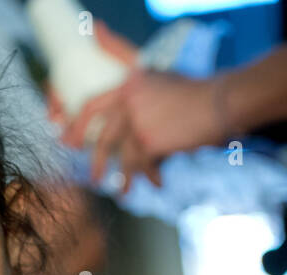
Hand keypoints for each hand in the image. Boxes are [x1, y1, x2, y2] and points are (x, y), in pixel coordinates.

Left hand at [60, 69, 222, 192]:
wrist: (217, 102)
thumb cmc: (191, 90)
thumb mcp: (157, 76)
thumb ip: (132, 78)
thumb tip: (109, 70)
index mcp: (127, 85)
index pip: (92, 105)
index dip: (76, 125)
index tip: (69, 141)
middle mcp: (128, 103)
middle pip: (103, 138)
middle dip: (96, 162)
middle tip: (93, 178)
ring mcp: (137, 123)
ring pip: (124, 158)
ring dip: (124, 179)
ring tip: (123, 193)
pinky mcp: (149, 143)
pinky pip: (143, 166)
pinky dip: (151, 177)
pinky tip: (158, 184)